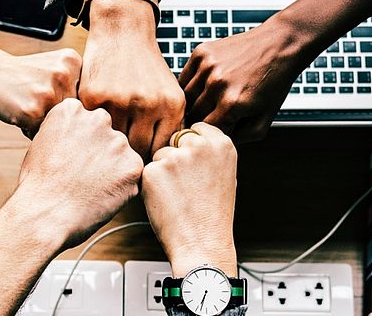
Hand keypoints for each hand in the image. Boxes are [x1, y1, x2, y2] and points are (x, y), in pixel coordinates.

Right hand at [0, 48, 81, 136]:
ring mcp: (49, 93)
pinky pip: (41, 133)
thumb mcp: (53, 66)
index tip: (51, 94)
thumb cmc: (19, 73)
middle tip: (36, 100)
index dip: (68, 103)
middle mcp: (64, 75)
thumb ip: (74, 85)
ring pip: (59, 124)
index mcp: (73, 62)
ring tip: (28, 106)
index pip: (86, 98)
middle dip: (57, 114)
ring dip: (44, 123)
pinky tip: (20, 112)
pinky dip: (30, 129)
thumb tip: (95, 120)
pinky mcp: (33, 111)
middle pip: (74, 113)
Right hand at [10, 98, 143, 246]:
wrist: (45, 214)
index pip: (86, 122)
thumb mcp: (42, 142)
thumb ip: (67, 131)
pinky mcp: (133, 166)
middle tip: (82, 176)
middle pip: (106, 135)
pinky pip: (131, 175)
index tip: (70, 158)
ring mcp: (118, 142)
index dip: (79, 143)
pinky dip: (121, 187)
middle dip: (99, 153)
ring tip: (89, 188)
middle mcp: (98, 119)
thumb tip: (80, 137)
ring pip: (121, 155)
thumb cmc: (38, 185)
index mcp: (73, 110)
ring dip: (112, 169)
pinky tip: (100, 196)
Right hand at [79, 0, 184, 159]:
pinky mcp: (94, 97)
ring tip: (107, 146)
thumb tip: (163, 164)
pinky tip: (94, 129)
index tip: (142, 161)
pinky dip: (93, 130)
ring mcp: (119, 101)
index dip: (151, 160)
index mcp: (171, 105)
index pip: (161, 150)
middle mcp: (148, 104)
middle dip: (130, 156)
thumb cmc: (146, 67)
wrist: (123, 32)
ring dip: (109, 145)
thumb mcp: (169, 93)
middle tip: (122, 158)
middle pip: (138, 151)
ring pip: (114, 142)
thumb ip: (169, 126)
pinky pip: (94, 127)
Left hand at [142, 123, 237, 276]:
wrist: (202, 243)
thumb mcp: (224, 175)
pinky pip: (147, 171)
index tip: (194, 164)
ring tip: (179, 196)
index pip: (196, 128)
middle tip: (186, 185)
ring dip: (163, 171)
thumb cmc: (212, 214)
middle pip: (176, 139)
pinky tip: (167, 201)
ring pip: (160, 155)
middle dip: (176, 156)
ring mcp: (175, 157)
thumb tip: (190, 139)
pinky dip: (152, 185)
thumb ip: (209, 153)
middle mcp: (199, 145)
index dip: (191, 147)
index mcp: (221, 144)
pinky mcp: (154, 171)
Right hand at [177, 19, 301, 141]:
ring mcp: (207, 66)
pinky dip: (190, 86)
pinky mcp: (201, 53)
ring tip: (208, 103)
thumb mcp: (264, 120)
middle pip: (192, 115)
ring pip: (185, 97)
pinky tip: (204, 87)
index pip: (205, 131)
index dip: (209, 134)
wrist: (279, 44)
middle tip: (210, 118)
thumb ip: (239, 138)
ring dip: (193, 104)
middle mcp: (217, 84)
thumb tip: (215, 142)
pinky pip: (184, 78)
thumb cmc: (274, 83)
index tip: (214, 131)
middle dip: (200, 120)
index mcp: (232, 104)